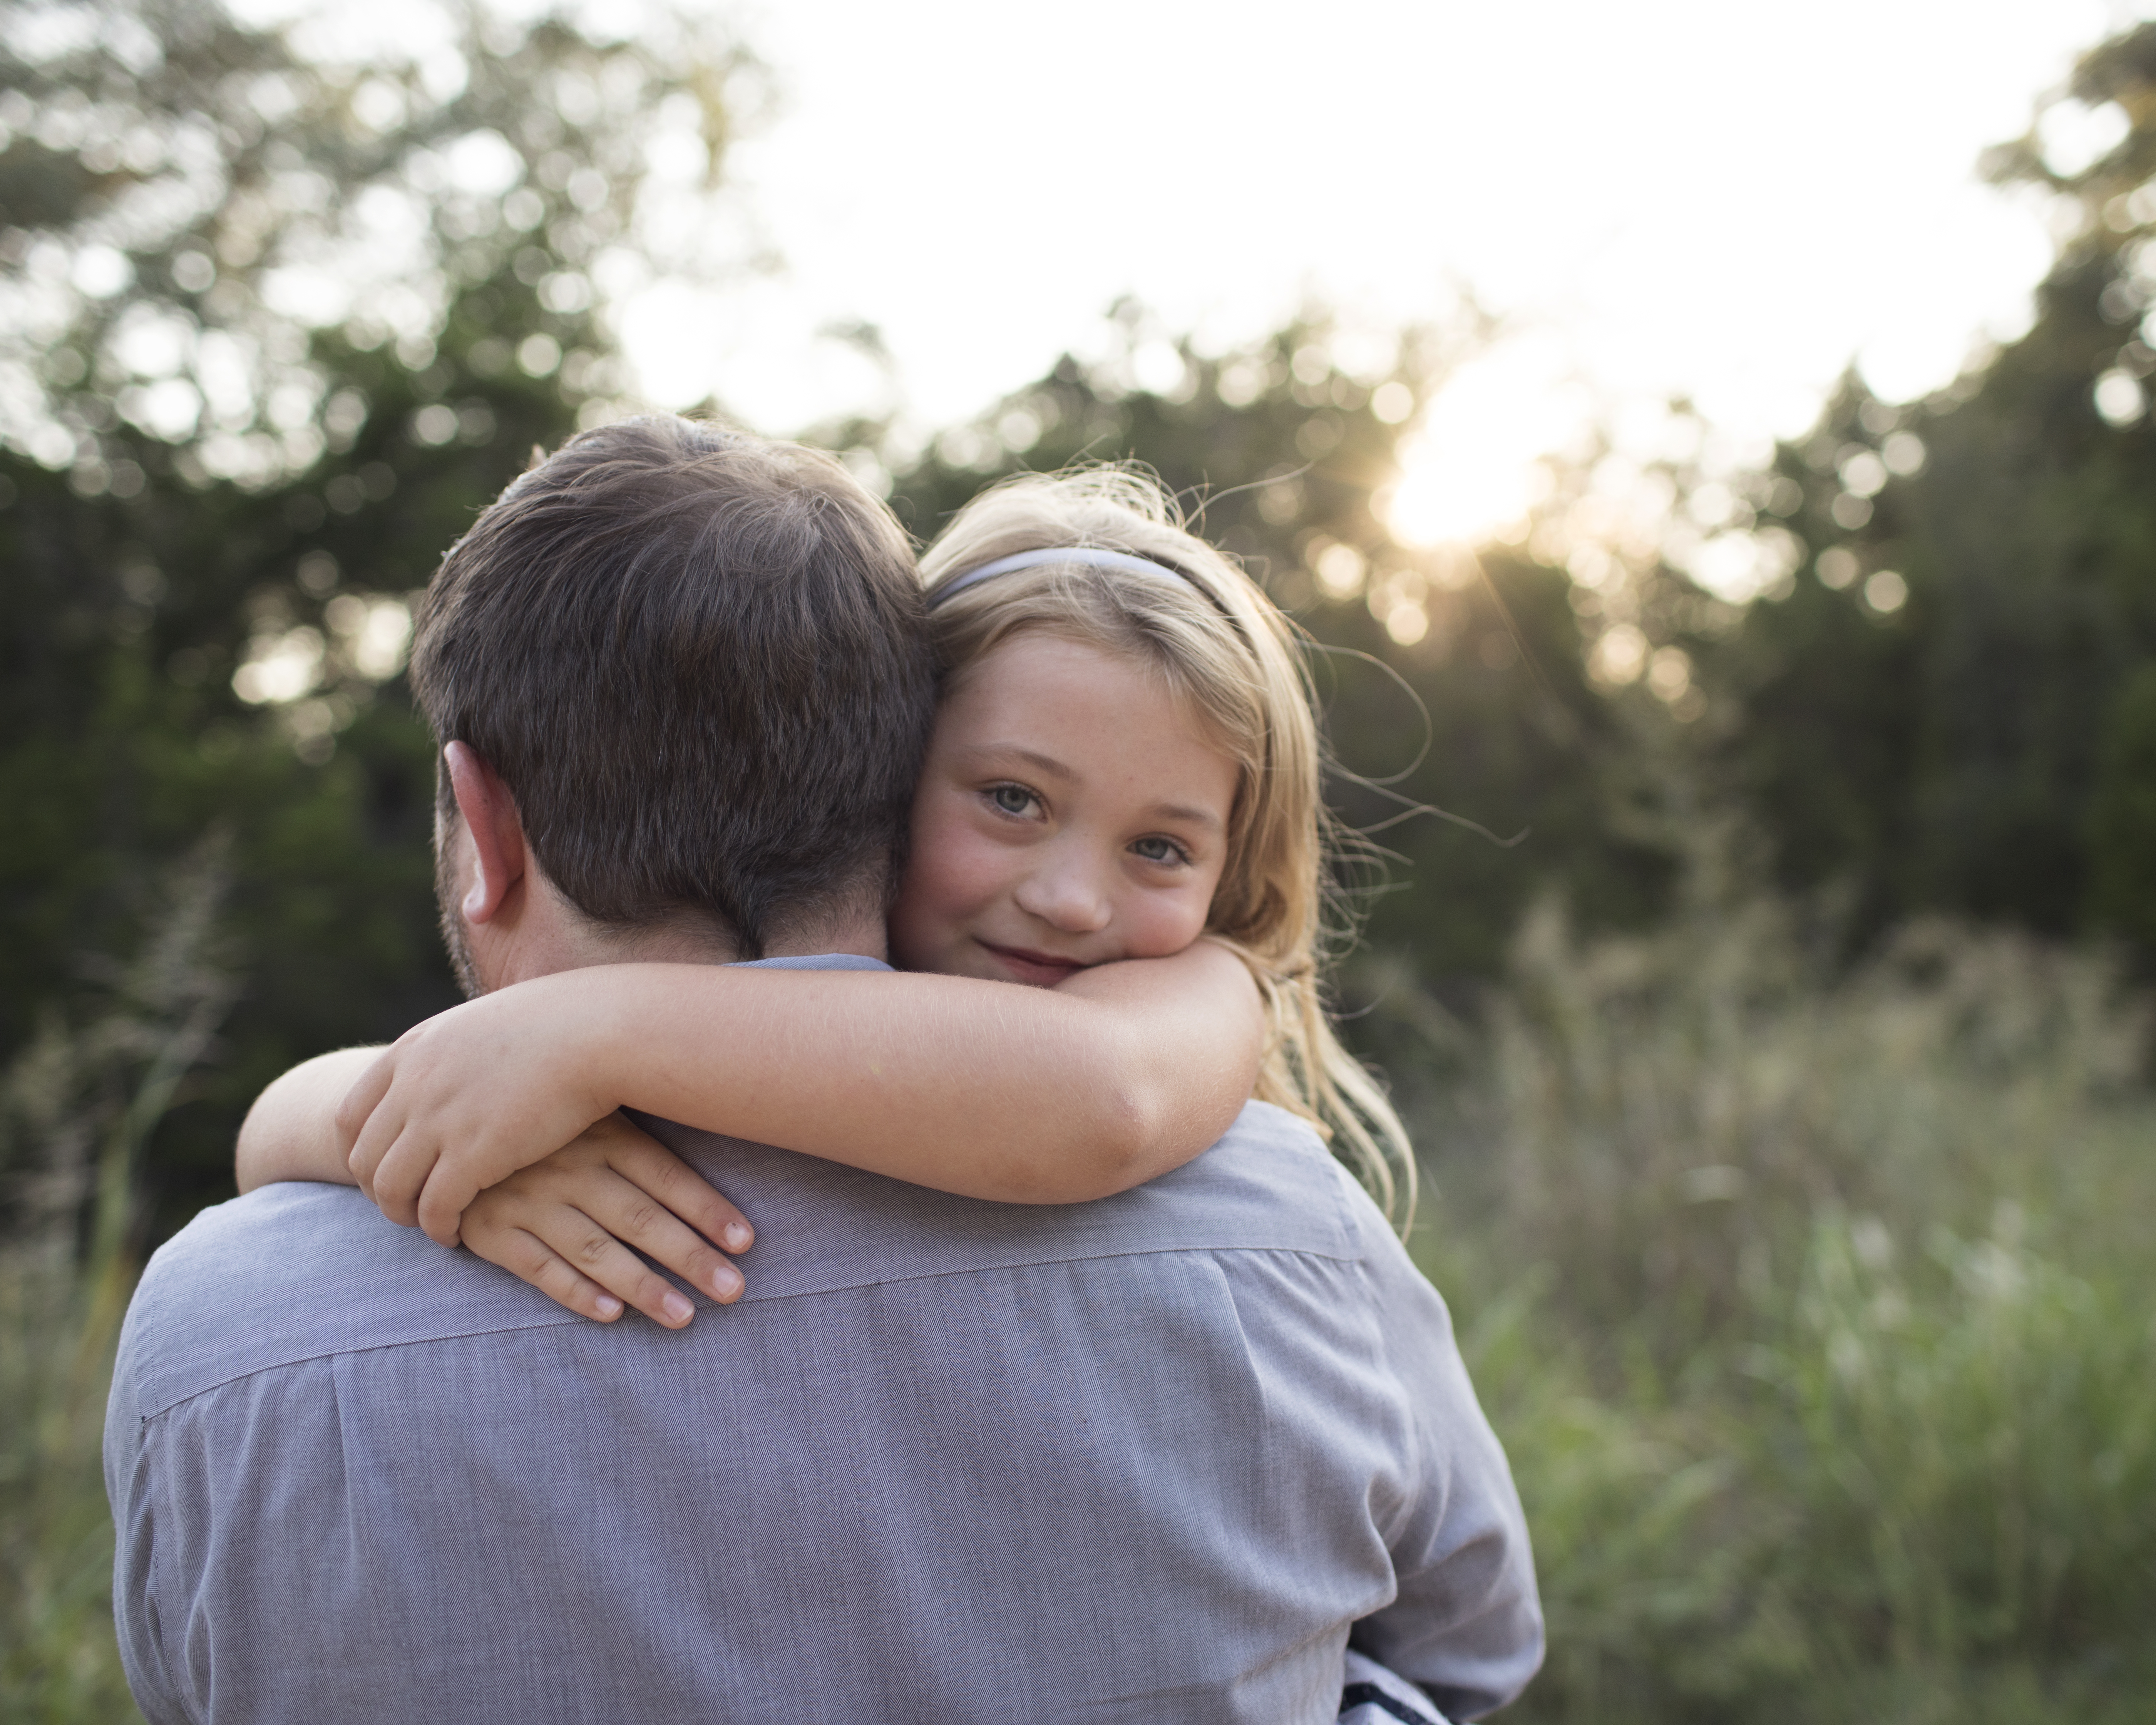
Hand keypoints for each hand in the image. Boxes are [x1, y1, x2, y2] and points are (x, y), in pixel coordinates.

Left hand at [338, 973, 626, 1243]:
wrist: (596, 1032)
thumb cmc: (560, 1024)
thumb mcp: (483, 1024)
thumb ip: (454, 1052)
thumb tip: (455, 1067)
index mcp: (412, 1051)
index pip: (350, 1115)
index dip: (360, 1153)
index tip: (383, 1170)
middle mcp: (412, 1086)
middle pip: (364, 1158)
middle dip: (377, 1191)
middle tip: (405, 1207)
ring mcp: (438, 1121)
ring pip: (390, 1189)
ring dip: (403, 1215)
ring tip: (430, 1225)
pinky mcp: (472, 1155)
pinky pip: (433, 1207)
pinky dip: (437, 1228)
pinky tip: (456, 1234)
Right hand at [457, 1113, 754, 1326]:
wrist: (446, 1122)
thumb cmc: (541, 1121)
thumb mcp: (590, 1111)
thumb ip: (640, 1137)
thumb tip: (713, 1137)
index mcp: (602, 1134)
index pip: (667, 1176)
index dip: (707, 1210)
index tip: (746, 1242)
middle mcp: (570, 1167)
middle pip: (641, 1218)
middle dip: (690, 1257)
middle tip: (733, 1291)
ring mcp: (529, 1200)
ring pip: (596, 1250)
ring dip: (643, 1286)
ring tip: (684, 1316)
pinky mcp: (490, 1230)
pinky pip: (538, 1267)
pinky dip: (575, 1292)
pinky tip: (611, 1314)